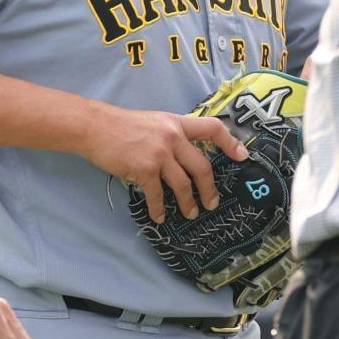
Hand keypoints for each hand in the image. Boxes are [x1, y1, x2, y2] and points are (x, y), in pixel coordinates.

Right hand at [88, 104, 248, 224]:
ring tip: (190, 213)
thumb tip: (183, 155)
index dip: (230, 142)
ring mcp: (159, 153)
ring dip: (188, 203)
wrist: (95, 126)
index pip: (211, 128)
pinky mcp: (144, 169)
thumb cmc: (120, 125)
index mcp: (175, 123)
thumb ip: (169, 134)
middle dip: (209, 188)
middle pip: (202, 166)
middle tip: (212, 202)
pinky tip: (160, 216)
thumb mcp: (153, 122)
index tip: (243, 156)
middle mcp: (172, 136)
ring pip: (183, 184)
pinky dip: (160, 208)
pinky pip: (158, 195)